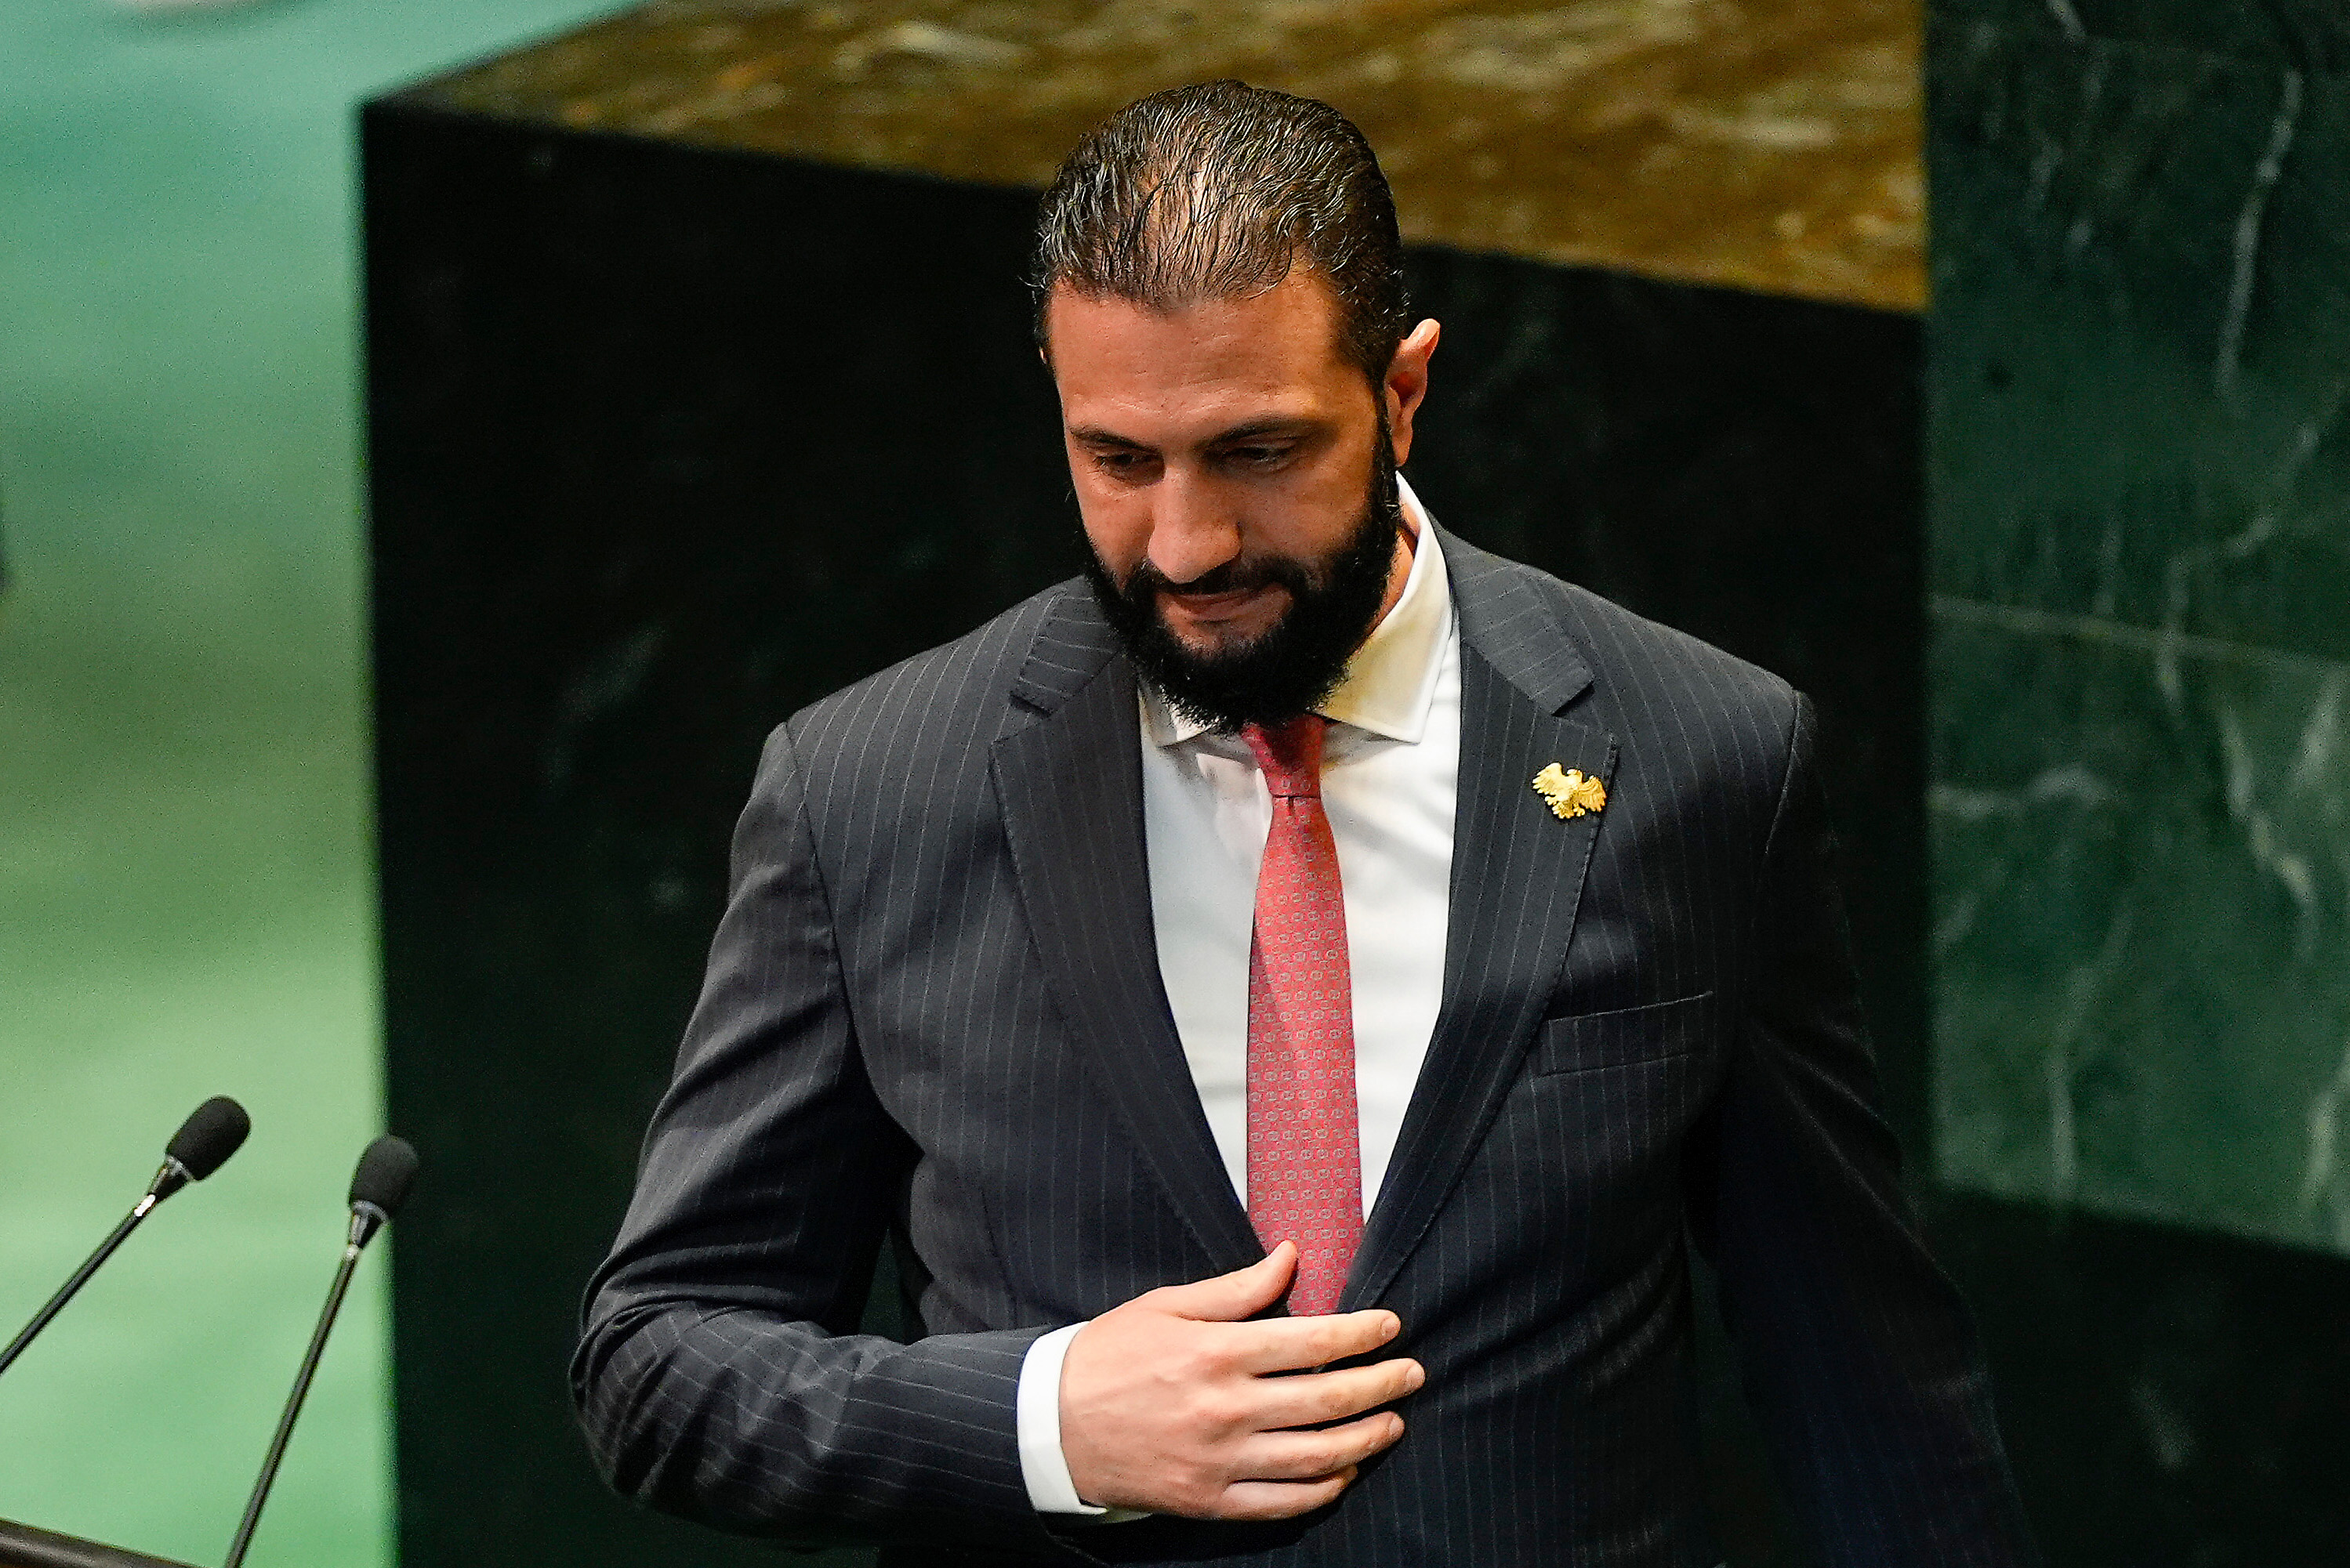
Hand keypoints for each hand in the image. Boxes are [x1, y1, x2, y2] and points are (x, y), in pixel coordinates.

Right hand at [1057, 1241, 1424, 1518]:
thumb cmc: (1108, 1357)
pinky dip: (1323, 1489)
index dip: (1362, 1334)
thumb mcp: (1166, 1307)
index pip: (1312, 1341)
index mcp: (1217, 1353)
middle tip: (1412, 1374)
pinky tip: (1344, 1472)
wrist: (1051, 1426)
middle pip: (1327, 1400)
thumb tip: (1290, 1258)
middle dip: (1381, 1385)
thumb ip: (1236, 1289)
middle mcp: (1226, 1409)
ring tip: (1393, 1423)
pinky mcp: (1209, 1499)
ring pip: (1316, 1456)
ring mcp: (1220, 1461)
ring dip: (1365, 1439)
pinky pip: (1283, 1503)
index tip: (1391, 1327)